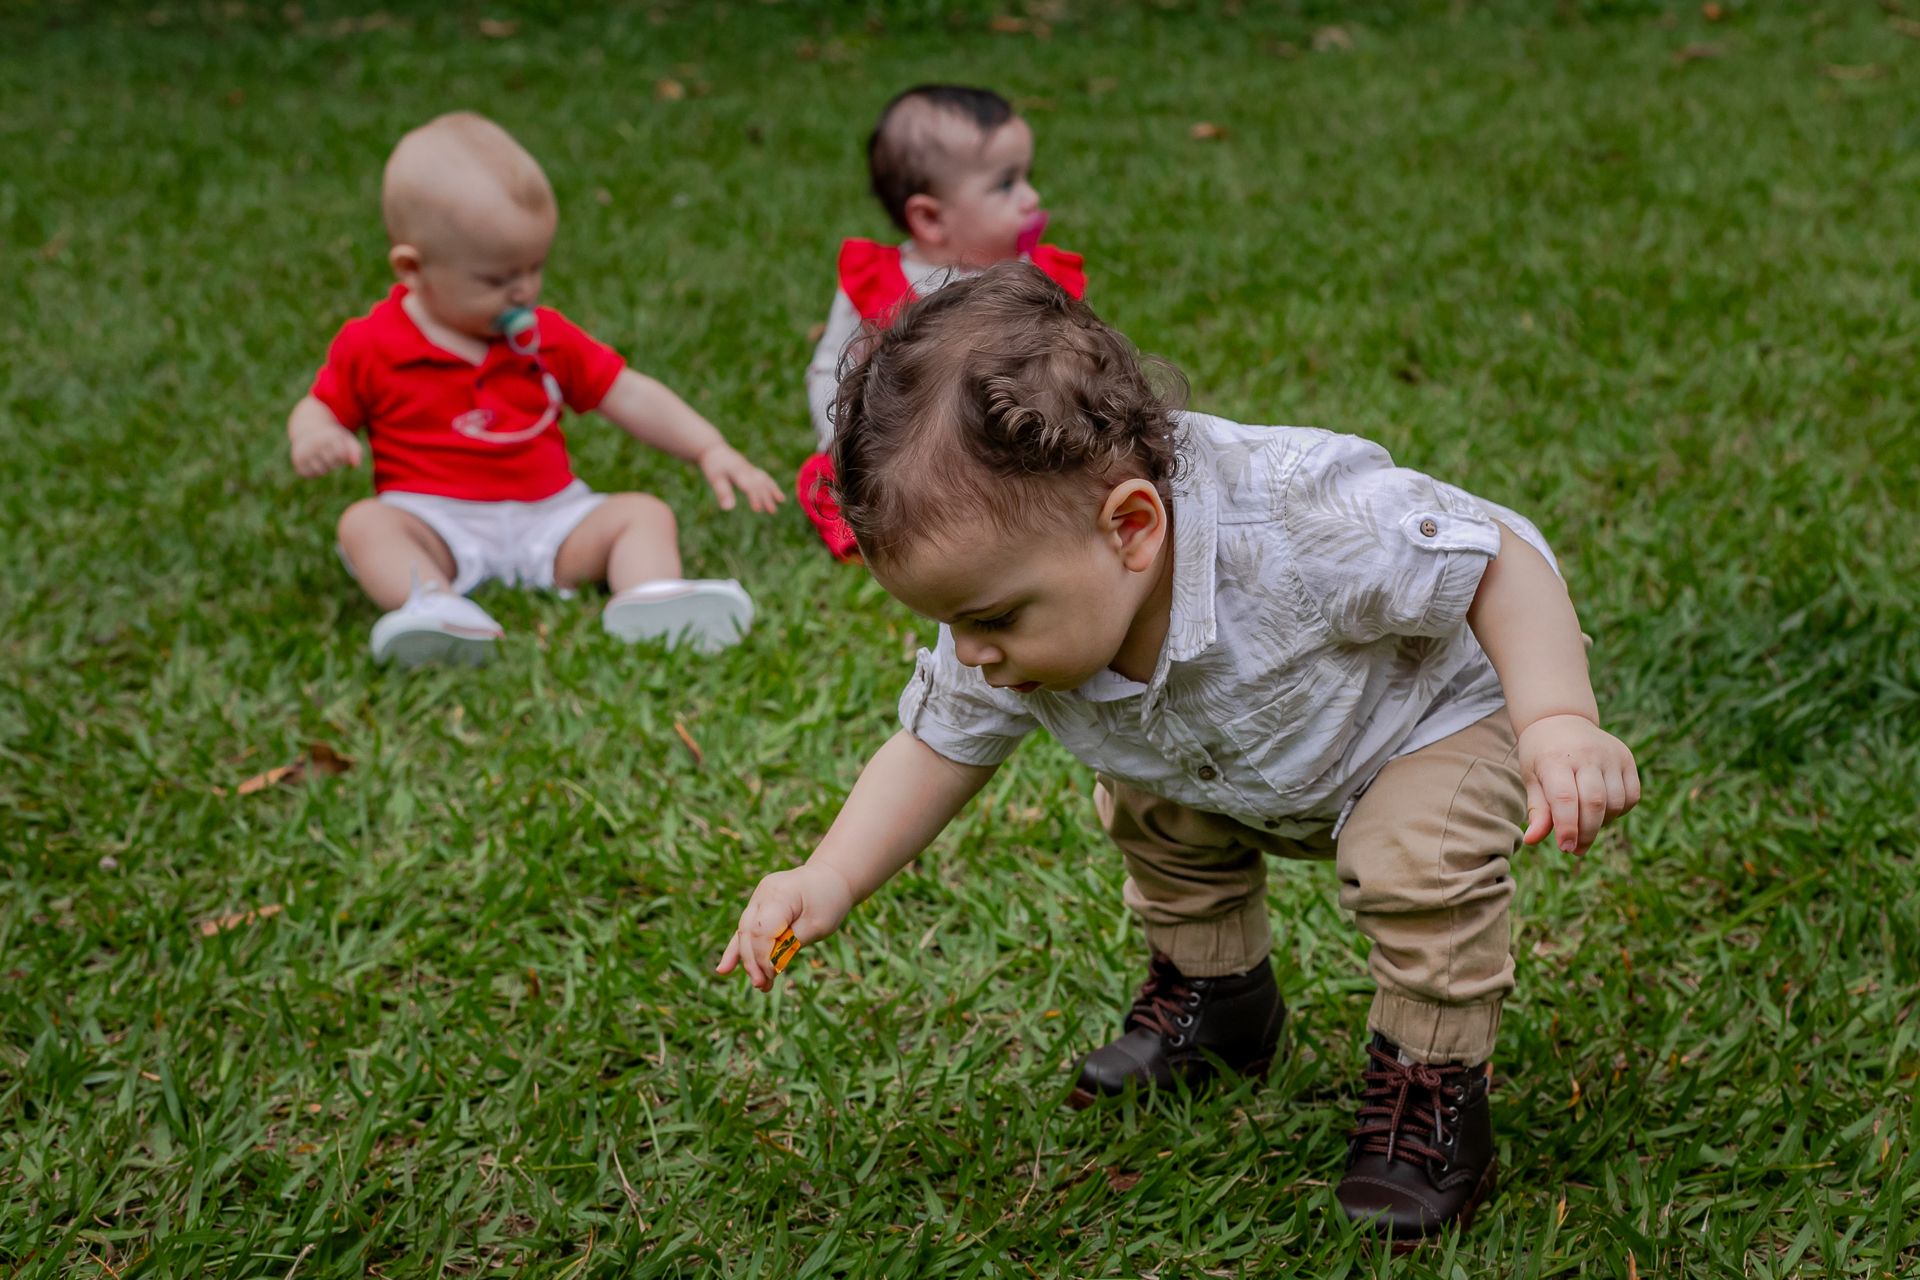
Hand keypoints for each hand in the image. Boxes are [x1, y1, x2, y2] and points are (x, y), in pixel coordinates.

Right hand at [291, 421, 362, 476]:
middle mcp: (314, 443)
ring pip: (321, 471)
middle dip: (335, 462)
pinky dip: (314, 472)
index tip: (340, 450)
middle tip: (330, 453)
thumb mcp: (345, 438)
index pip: (341, 455)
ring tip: (323, 457)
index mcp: (328, 436)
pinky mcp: (297, 461)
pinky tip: (314, 461)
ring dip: (325, 468)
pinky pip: (310, 475)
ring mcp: (304, 452)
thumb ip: (355, 450)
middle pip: (332, 464)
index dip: (344, 457)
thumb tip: (356, 465)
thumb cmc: (332, 437)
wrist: (307, 428)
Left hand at [697, 443, 783, 513]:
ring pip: (765, 479)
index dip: (754, 497)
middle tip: (773, 512)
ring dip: (773, 490)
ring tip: (781, 501)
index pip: (749, 486)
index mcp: (738, 472)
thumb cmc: (712, 465)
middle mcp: (747, 470)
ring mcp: (750, 468)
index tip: (757, 510)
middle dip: (766, 497)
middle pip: (759, 484)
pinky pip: (764, 476)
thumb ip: (723, 493)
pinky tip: (776, 493)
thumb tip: (728, 508)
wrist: (714, 448)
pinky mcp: (751, 469)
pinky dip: (771, 485)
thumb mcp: (715, 479)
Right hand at [715, 863, 853, 991]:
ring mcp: (758, 897)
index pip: (762, 930)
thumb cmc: (829, 901)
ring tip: (758, 984)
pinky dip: (738, 949)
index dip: (765, 956)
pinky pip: (746, 928)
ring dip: (748, 960)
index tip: (774, 974)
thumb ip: (791, 943)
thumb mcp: (817, 926)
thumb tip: (770, 965)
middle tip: (763, 985)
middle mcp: (764, 893)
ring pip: (744, 932)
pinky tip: (724, 970)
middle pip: (749, 932)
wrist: (831, 876)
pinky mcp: (758, 905)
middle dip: (753, 962)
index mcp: (780, 894)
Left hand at [1516, 714, 1640, 855]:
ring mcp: (1610, 755)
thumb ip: (1538, 810)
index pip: (1565, 799)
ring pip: (1616, 802)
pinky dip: (1619, 811)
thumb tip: (1531, 841)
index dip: (1568, 827)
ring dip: (1602, 823)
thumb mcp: (1532, 778)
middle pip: (1594, 803)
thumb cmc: (1541, 755)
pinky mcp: (1626, 758)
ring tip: (1585, 824)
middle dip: (1586, 833)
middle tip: (1575, 849)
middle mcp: (1586, 754)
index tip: (1566, 848)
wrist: (1561, 720)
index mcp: (1555, 759)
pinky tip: (1602, 811)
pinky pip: (1631, 796)